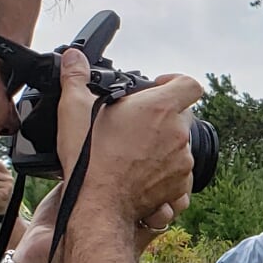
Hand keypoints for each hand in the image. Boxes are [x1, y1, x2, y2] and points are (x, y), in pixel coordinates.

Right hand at [40, 48, 200, 243]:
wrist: (99, 205)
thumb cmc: (88, 158)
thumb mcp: (74, 109)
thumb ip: (75, 78)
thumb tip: (73, 57)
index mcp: (160, 108)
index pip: (190, 84)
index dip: (176, 82)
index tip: (157, 88)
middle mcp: (179, 134)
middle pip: (184, 115)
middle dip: (164, 115)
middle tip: (137, 122)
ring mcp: (183, 163)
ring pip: (181, 146)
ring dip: (164, 144)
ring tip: (135, 150)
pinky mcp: (179, 187)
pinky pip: (180, 173)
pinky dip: (165, 171)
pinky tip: (142, 172)